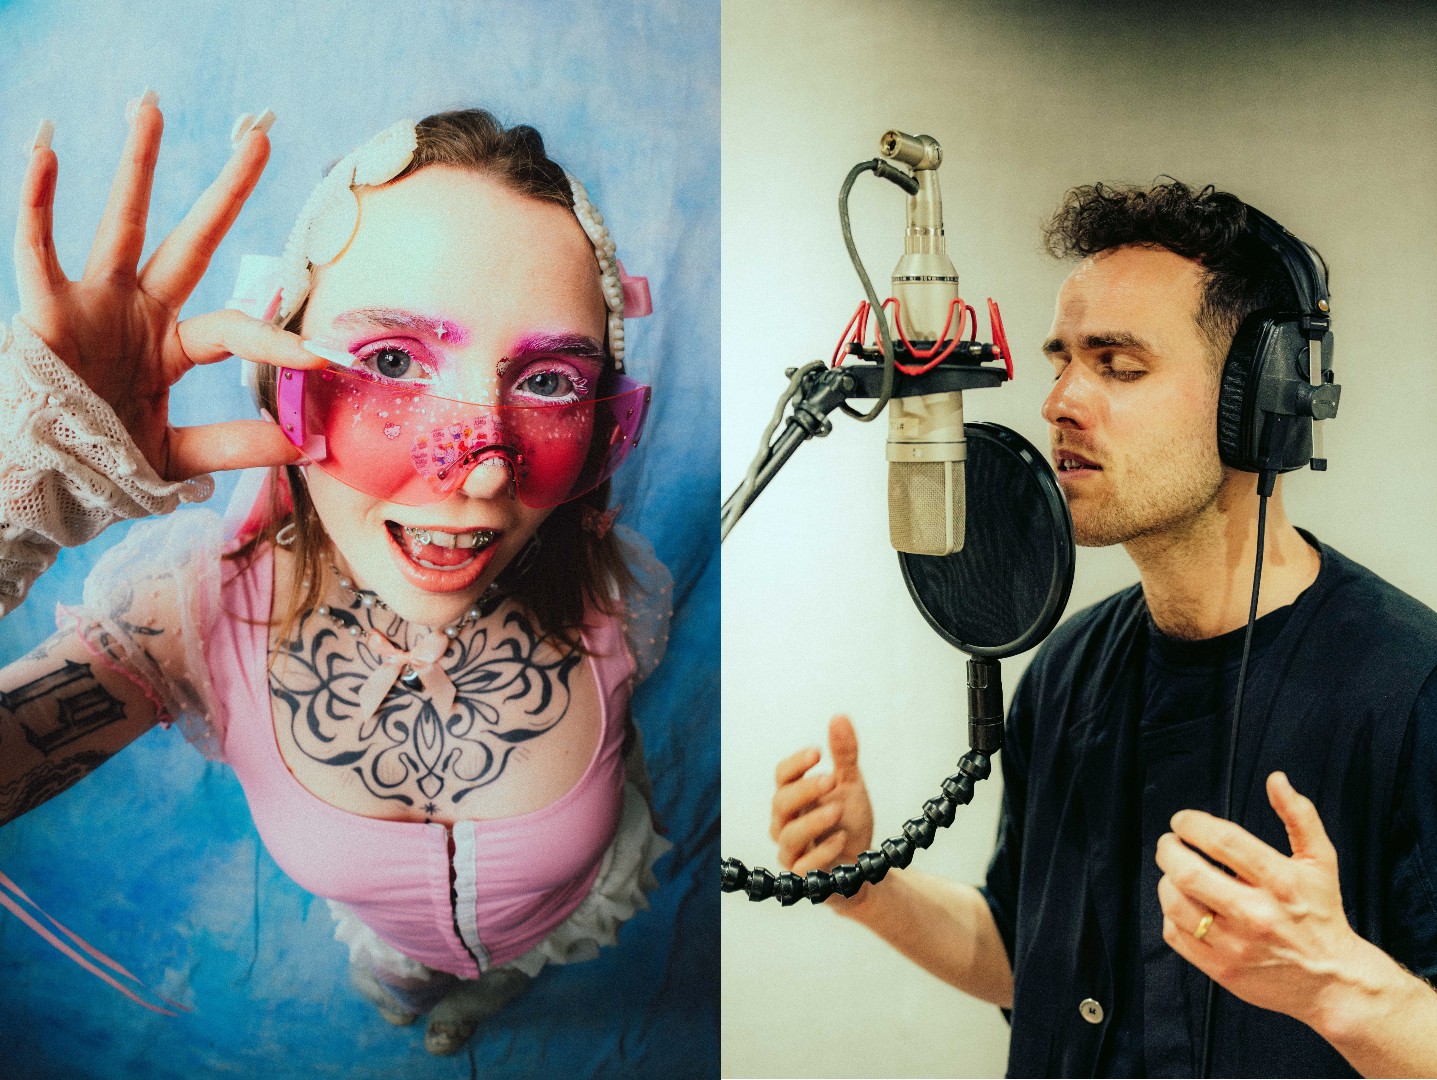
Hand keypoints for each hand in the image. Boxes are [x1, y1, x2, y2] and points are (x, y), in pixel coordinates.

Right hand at [13, 95, 322, 480]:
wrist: (39, 486)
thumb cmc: (104, 466)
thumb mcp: (178, 456)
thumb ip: (236, 444)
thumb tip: (304, 440)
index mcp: (172, 347)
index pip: (236, 331)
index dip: (276, 343)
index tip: (320, 358)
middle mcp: (138, 313)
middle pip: (191, 242)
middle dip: (225, 192)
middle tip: (260, 137)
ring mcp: (92, 306)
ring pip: (120, 225)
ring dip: (136, 166)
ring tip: (152, 107)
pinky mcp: (45, 313)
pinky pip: (37, 250)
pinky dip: (37, 202)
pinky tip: (46, 151)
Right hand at [770, 715, 874, 909]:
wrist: (865, 868)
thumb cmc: (849, 823)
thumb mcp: (851, 785)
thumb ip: (844, 755)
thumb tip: (839, 716)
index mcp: (794, 797)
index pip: (781, 776)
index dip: (796, 764)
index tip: (817, 752)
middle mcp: (786, 823)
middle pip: (780, 803)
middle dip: (804, 790)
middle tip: (830, 779)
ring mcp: (792, 852)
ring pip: (788, 835)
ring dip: (813, 821)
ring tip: (838, 810)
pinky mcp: (803, 879)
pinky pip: (803, 867)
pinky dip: (822, 852)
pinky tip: (842, 839)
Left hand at [1156, 771, 1367, 1027]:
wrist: (1333, 980)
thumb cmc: (1322, 914)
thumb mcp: (1321, 862)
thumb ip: (1300, 817)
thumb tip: (1276, 780)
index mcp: (1281, 882)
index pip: (1223, 842)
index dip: (1192, 823)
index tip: (1182, 820)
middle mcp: (1257, 914)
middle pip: (1189, 873)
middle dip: (1168, 849)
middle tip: (1169, 842)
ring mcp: (1237, 945)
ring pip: (1175, 904)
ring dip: (1166, 880)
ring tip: (1175, 872)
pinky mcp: (1222, 969)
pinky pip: (1175, 935)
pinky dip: (1170, 914)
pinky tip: (1184, 905)